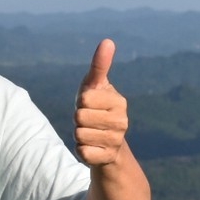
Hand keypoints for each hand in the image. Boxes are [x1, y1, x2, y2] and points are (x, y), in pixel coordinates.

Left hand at [74, 39, 128, 167]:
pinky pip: (82, 152)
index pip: (85, 98)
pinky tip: (91, 147)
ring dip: (79, 134)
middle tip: (88, 120)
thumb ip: (100, 65)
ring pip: (79, 135)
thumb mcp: (95, 85)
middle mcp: (122, 121)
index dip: (81, 101)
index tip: (90, 103)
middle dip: (78, 118)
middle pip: (79, 117)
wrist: (105, 141)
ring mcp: (116, 141)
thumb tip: (108, 41)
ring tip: (90, 132)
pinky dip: (81, 149)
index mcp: (119, 102)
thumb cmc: (96, 106)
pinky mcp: (107, 158)